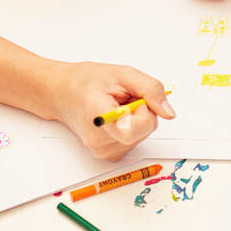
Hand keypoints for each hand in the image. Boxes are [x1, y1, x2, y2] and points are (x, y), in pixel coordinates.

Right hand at [49, 62, 175, 158]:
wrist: (61, 93)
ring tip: (114, 106)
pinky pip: (134, 140)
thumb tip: (169, 112)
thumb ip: (150, 90)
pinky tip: (114, 117)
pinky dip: (131, 126)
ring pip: (142, 135)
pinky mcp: (109, 156)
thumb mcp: (122, 74)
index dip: (143, 109)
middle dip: (141, 110)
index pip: (140, 127)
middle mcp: (102, 143)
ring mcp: (104, 152)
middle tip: (120, 98)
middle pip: (145, 130)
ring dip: (135, 117)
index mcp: (101, 121)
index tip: (130, 97)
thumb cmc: (86, 82)